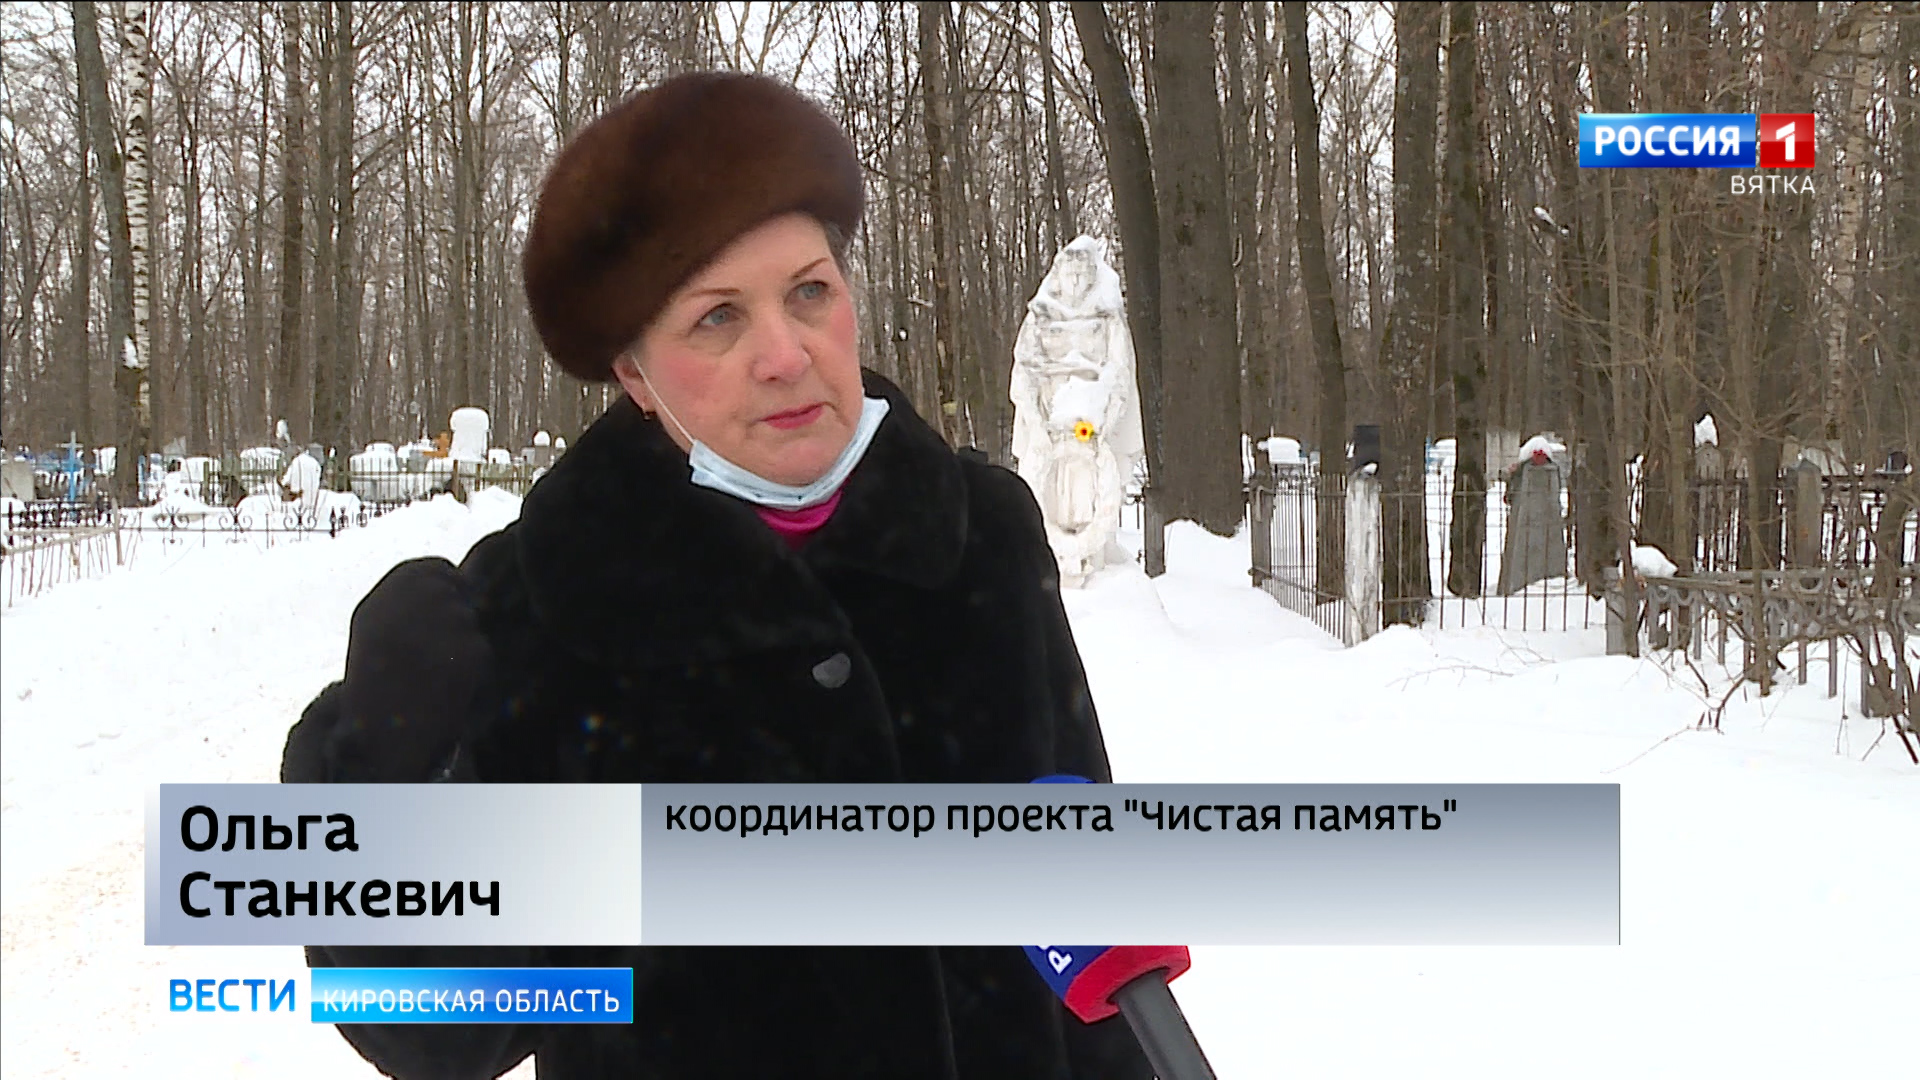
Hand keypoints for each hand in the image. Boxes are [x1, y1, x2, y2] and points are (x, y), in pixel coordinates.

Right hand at [328, 558, 492, 782]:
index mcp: (400, 581)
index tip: (429, 620)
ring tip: (431, 671)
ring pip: (474, 625)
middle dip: (454, 621)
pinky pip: (483, 650)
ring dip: (462, 646)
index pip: (441, 570)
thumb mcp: (378, 619)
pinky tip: (445, 684)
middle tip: (429, 654)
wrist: (380, 725)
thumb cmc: (376, 672)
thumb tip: (462, 573)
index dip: (442, 595)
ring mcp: (453, 620)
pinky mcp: (474, 647)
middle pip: (462, 597)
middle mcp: (427, 594)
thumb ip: (414, 591)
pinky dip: (471, 669)